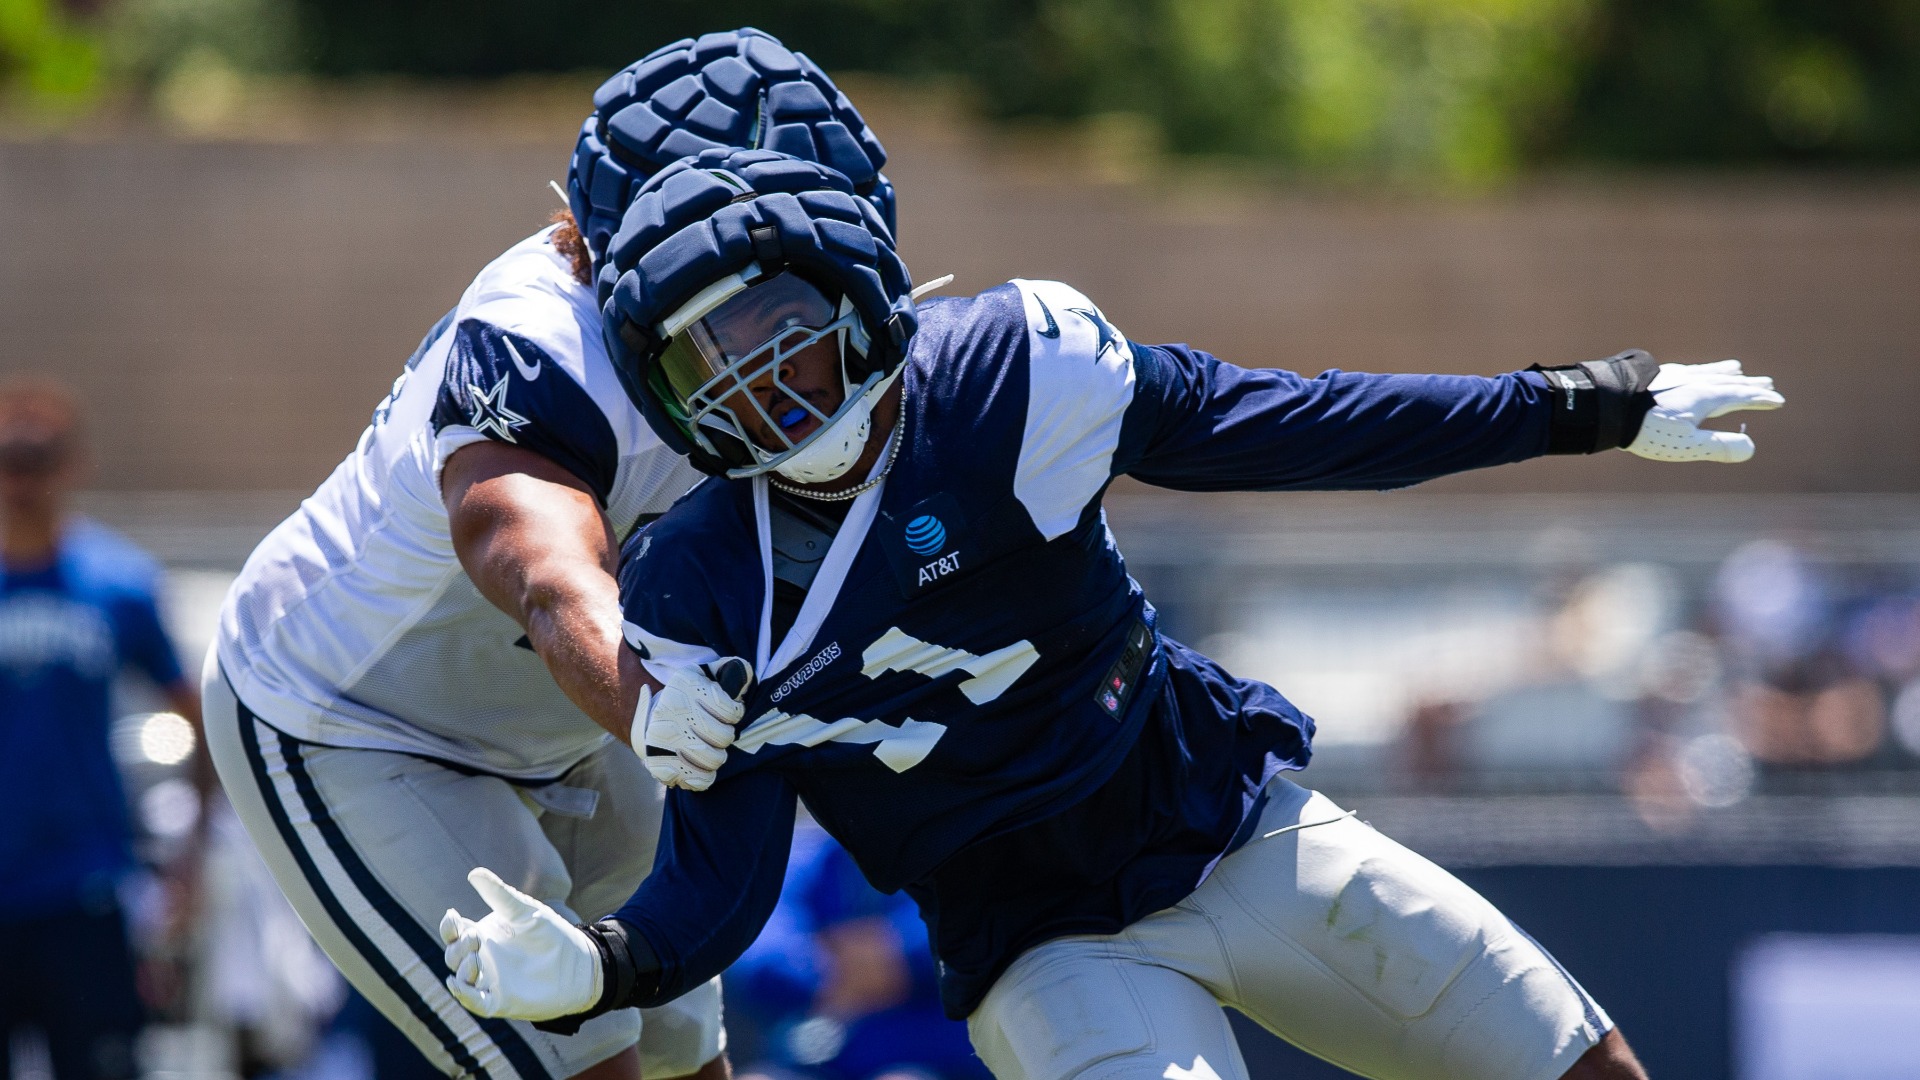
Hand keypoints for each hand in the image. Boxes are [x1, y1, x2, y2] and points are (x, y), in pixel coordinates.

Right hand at [440, 868, 601, 1020]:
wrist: (578, 962)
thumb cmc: (551, 933)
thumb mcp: (524, 911)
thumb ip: (500, 894)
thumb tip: (474, 873)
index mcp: (484, 936)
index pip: (455, 932)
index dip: (449, 926)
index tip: (453, 916)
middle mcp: (482, 959)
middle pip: (454, 955)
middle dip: (458, 947)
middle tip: (477, 938)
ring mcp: (490, 981)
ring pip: (461, 980)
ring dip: (461, 969)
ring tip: (475, 959)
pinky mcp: (500, 1001)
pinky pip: (475, 1002)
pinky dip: (464, 996)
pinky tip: (459, 985)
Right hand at [635, 658, 752, 790]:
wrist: (652, 716)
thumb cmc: (692, 697)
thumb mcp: (709, 675)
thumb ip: (732, 671)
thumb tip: (745, 676)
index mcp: (685, 683)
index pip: (729, 709)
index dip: (734, 714)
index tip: (726, 713)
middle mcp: (671, 708)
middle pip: (723, 737)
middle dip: (725, 737)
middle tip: (716, 733)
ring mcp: (662, 737)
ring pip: (713, 760)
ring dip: (717, 758)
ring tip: (709, 750)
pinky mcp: (657, 762)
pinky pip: (696, 780)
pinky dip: (703, 778)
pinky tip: (700, 769)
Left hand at [1625, 360, 1783, 462]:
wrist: (1607, 407)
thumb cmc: (1647, 429)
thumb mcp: (1687, 444)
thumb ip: (1719, 446)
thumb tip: (1750, 447)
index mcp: (1705, 397)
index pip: (1740, 397)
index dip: (1760, 399)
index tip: (1778, 400)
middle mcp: (1693, 382)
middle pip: (1727, 382)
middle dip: (1748, 385)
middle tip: (1767, 382)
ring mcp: (1673, 377)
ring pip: (1706, 373)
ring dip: (1724, 373)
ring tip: (1736, 368)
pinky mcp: (1654, 377)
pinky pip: (1686, 371)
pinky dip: (1698, 371)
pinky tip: (1691, 372)